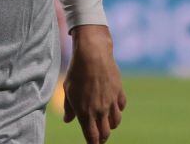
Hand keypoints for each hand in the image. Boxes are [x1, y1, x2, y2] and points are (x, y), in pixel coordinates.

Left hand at [63, 25, 125, 143]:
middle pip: (105, 133)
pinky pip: (121, 107)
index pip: (92, 137)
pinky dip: (118, 109)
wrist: (92, 54)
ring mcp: (111, 101)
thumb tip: (68, 120)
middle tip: (99, 137)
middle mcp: (100, 110)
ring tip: (106, 123)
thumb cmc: (76, 72)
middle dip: (102, 137)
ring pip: (116, 122)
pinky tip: (113, 106)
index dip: (93, 143)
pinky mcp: (119, 91)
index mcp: (85, 112)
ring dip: (111, 125)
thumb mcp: (68, 90)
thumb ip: (69, 108)